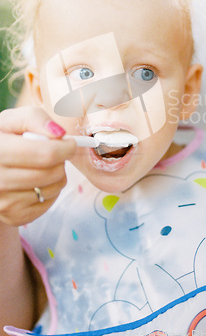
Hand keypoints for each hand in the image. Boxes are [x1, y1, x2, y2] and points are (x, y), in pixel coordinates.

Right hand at [0, 107, 75, 225]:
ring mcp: (4, 203)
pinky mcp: (13, 217)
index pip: (46, 154)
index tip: (70, 143)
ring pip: (53, 188)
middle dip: (61, 161)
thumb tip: (59, 134)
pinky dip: (50, 191)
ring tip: (42, 166)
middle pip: (52, 173)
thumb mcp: (13, 120)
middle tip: (54, 153)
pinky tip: (37, 181)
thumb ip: (35, 118)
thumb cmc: (4, 139)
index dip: (66, 147)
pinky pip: (48, 203)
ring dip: (57, 175)